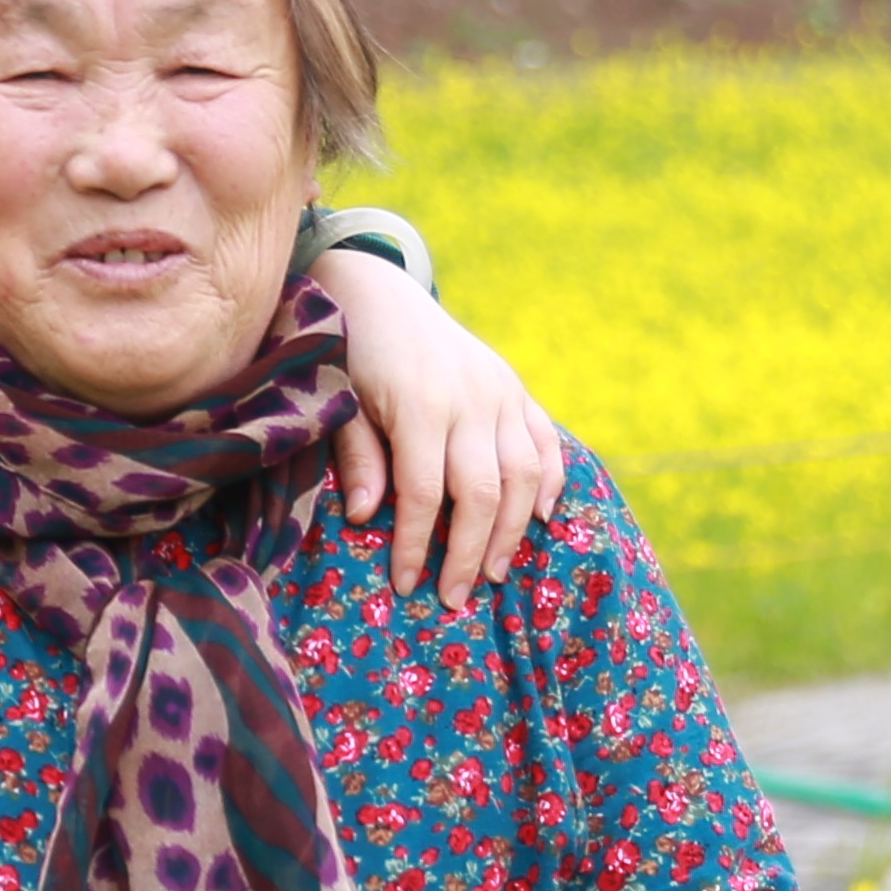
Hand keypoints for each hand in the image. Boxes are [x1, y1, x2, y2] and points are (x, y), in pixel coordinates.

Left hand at [320, 261, 563, 611]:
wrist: (377, 292)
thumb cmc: (348, 354)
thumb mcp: (341, 401)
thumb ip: (358, 457)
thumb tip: (368, 517)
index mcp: (422, 406)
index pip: (424, 494)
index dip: (416, 545)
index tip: (405, 585)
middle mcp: (472, 400)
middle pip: (482, 493)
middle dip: (469, 552)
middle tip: (455, 598)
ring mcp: (500, 392)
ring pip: (523, 474)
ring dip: (512, 530)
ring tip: (493, 572)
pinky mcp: (515, 387)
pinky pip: (545, 440)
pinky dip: (550, 481)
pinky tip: (540, 518)